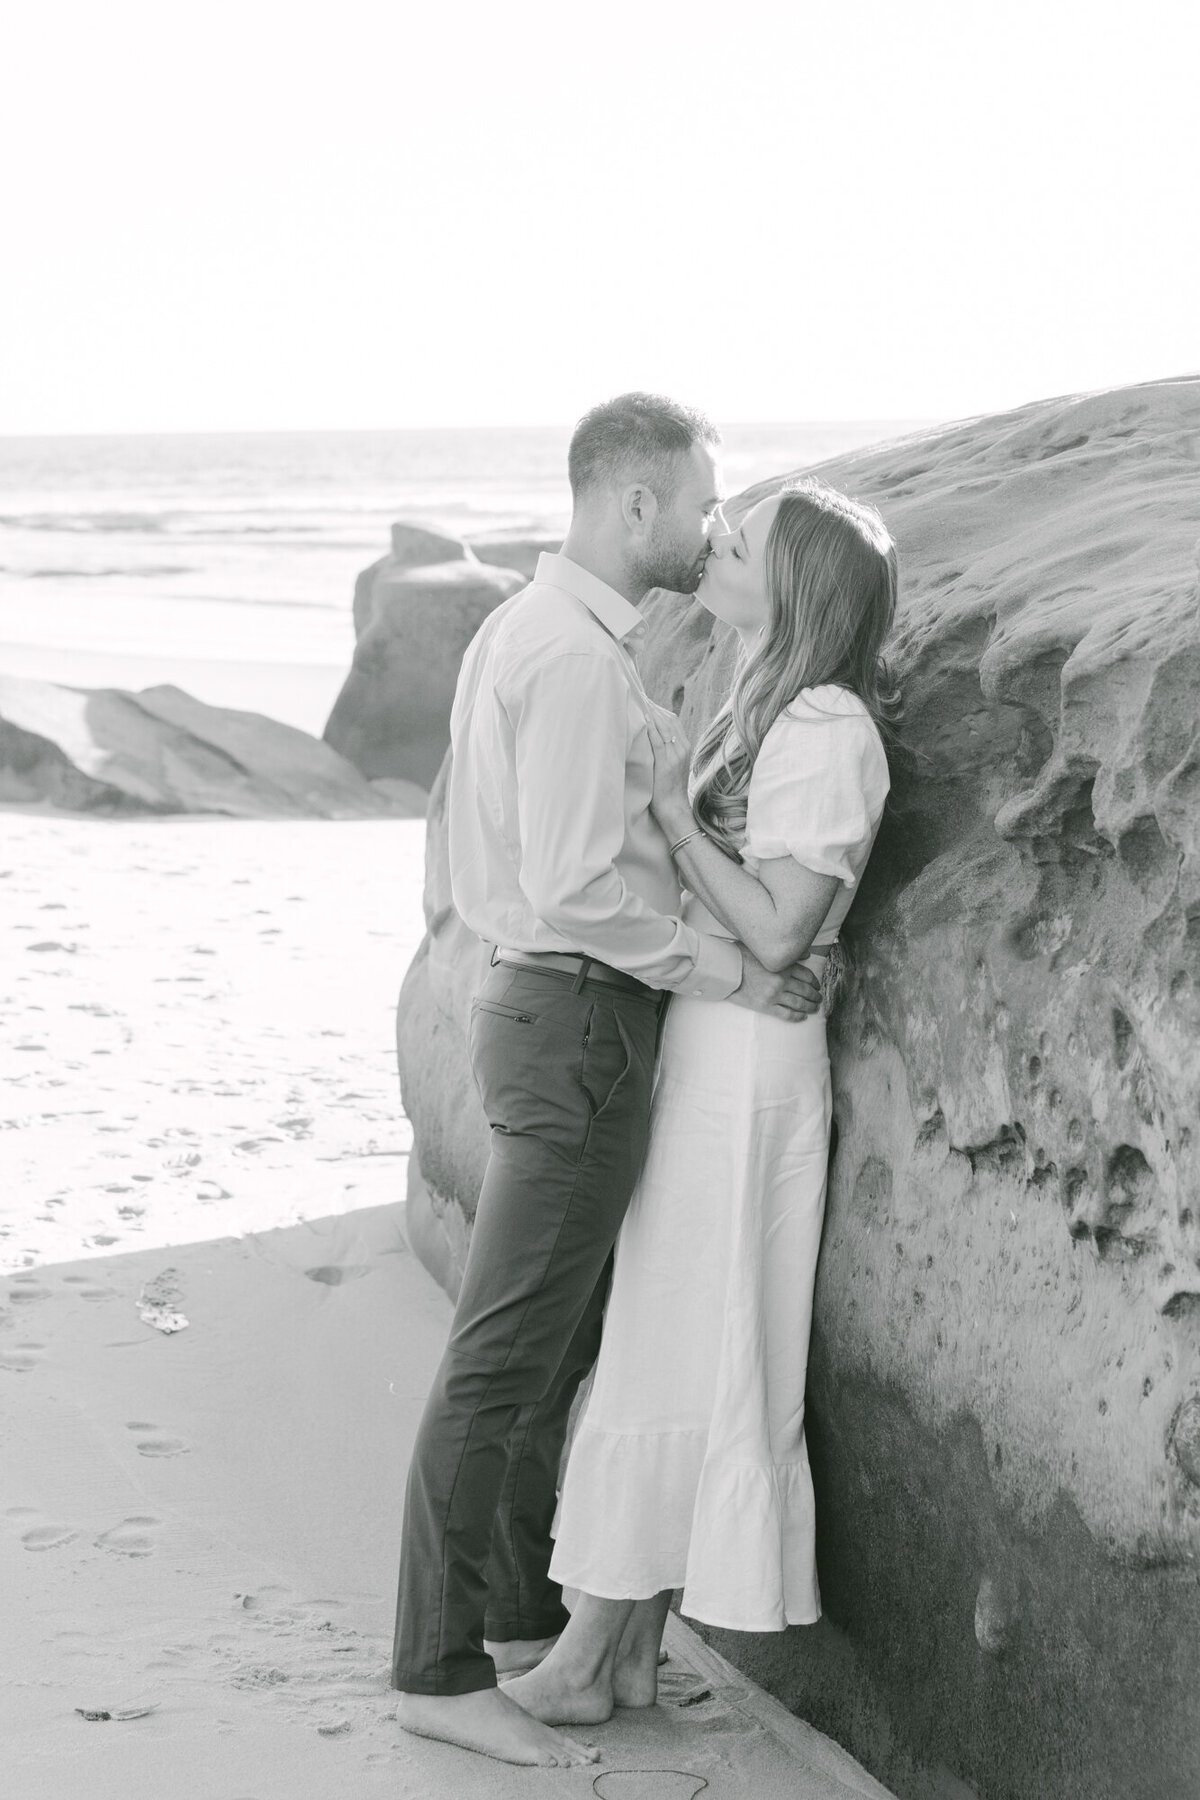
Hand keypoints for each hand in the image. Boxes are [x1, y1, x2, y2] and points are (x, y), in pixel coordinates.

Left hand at [643, 706, 693, 833]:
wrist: (673, 807)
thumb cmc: (668, 788)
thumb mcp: (672, 765)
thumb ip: (667, 750)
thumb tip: (652, 735)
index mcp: (685, 747)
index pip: (673, 721)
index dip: (659, 710)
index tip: (646, 701)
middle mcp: (682, 748)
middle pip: (669, 720)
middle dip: (654, 708)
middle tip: (638, 697)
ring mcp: (675, 755)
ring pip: (664, 727)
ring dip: (650, 713)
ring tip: (638, 702)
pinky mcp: (665, 763)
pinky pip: (657, 740)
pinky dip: (650, 728)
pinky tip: (643, 718)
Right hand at [728, 946, 821, 1021]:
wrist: (724, 970)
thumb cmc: (740, 955)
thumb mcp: (763, 948)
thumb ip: (786, 951)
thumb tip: (807, 953)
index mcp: (783, 965)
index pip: (806, 975)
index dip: (814, 981)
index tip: (816, 985)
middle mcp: (782, 980)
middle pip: (806, 990)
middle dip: (815, 995)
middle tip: (819, 998)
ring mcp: (774, 995)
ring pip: (799, 1003)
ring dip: (810, 1007)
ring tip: (815, 1008)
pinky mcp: (765, 1006)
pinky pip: (786, 1014)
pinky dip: (797, 1017)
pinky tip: (802, 1017)